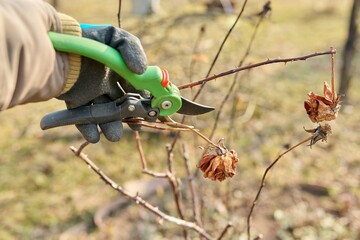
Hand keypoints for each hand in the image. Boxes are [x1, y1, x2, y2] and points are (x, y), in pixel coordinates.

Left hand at [57, 26, 146, 142]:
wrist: (56, 43)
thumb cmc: (88, 38)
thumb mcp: (115, 38)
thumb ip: (132, 50)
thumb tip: (142, 72)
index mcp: (120, 70)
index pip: (138, 88)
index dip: (147, 100)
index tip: (153, 110)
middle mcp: (107, 83)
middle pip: (123, 105)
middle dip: (131, 117)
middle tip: (136, 126)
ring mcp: (91, 93)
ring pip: (105, 115)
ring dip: (111, 127)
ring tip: (113, 136)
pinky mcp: (74, 100)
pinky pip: (82, 118)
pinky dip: (88, 129)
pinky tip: (94, 136)